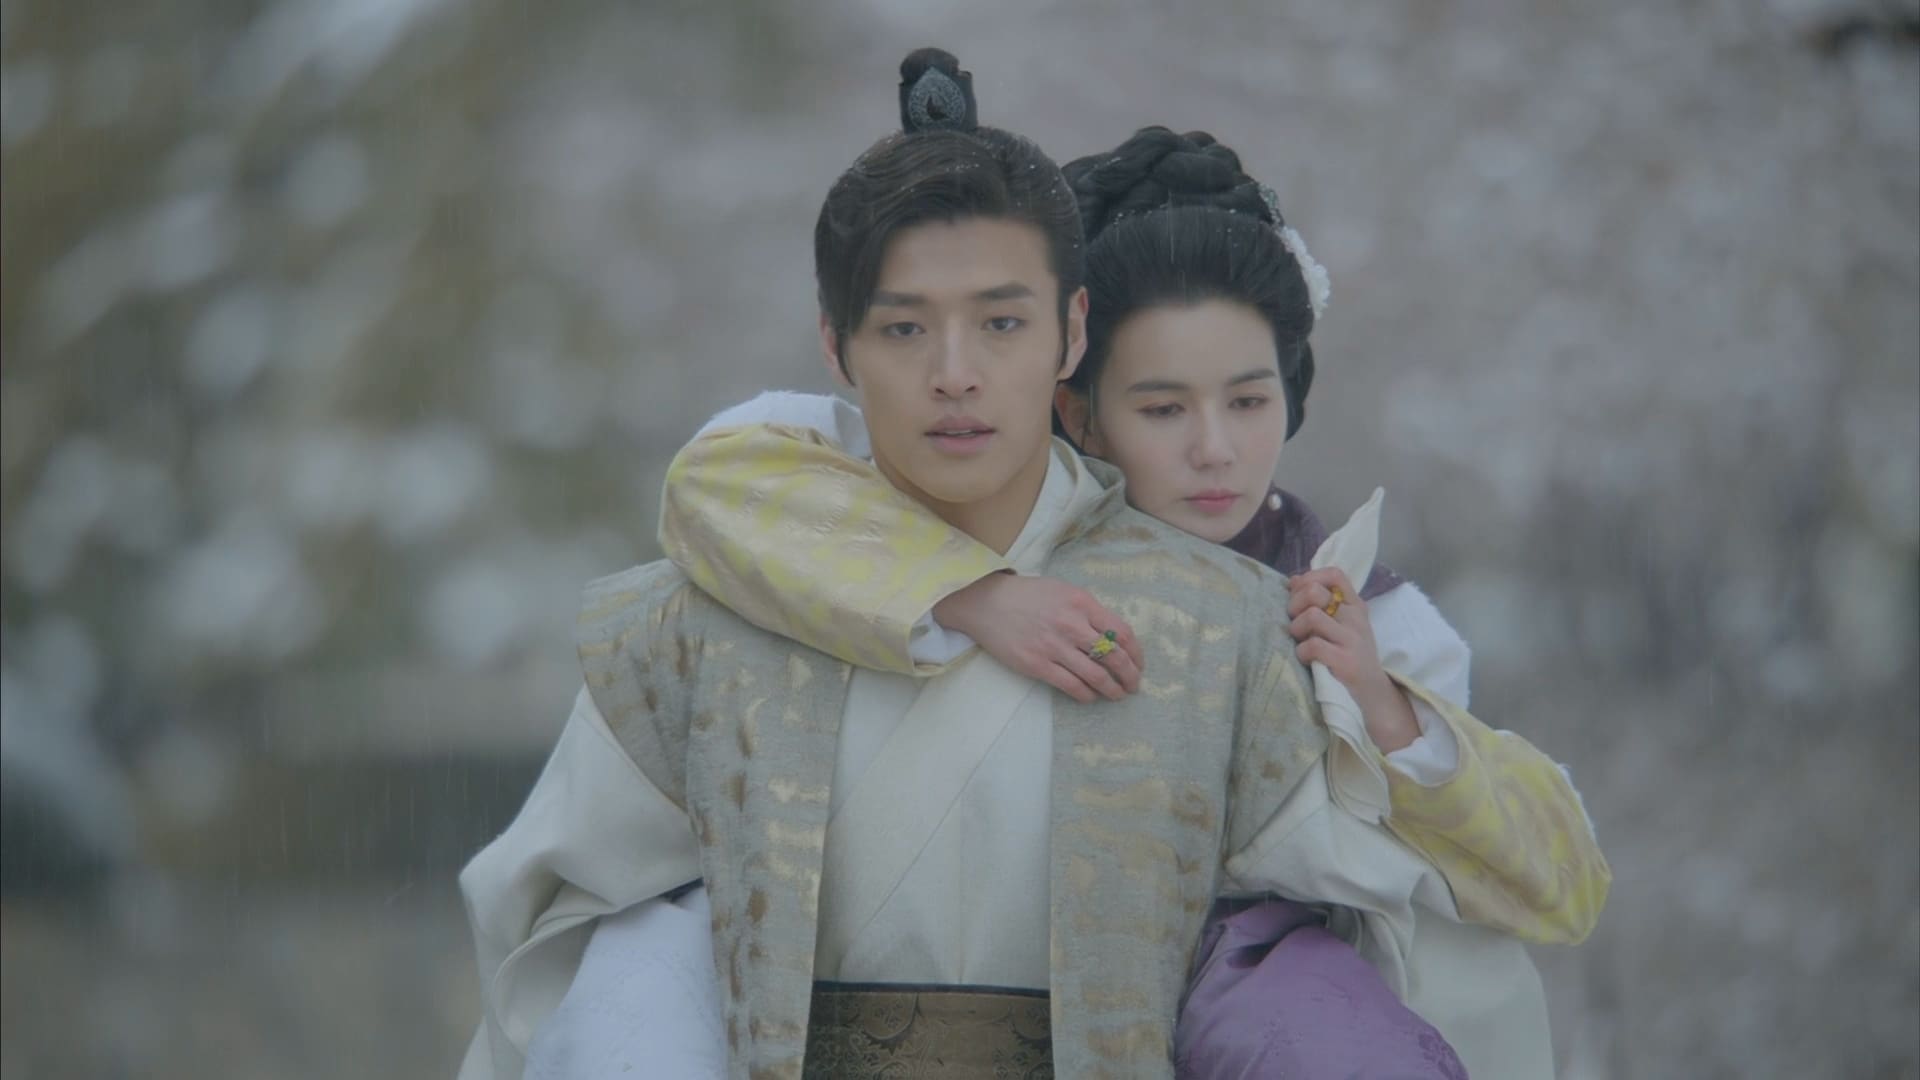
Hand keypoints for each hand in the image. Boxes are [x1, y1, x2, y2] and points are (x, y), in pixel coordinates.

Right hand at [933, 572, 1143, 704]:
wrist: (987, 603)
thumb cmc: (1029, 596)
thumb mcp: (1064, 591)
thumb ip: (1089, 611)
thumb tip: (1114, 637)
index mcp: (1082, 603)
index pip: (1122, 633)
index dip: (1137, 653)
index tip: (1139, 664)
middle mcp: (1072, 624)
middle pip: (1114, 657)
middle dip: (1130, 675)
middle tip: (1134, 685)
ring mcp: (1054, 646)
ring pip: (1096, 676)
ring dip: (1112, 690)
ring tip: (1117, 695)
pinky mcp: (1037, 665)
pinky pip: (1071, 686)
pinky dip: (1086, 695)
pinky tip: (1091, 697)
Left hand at [1286, 567, 1419, 751]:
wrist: (1374, 691)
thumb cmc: (1351, 654)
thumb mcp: (1341, 624)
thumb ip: (1321, 602)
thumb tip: (1293, 580)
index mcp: (1355, 605)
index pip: (1334, 574)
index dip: (1310, 578)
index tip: (1299, 593)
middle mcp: (1356, 617)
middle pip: (1315, 592)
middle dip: (1294, 604)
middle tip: (1294, 621)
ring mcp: (1353, 639)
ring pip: (1312, 616)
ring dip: (1296, 629)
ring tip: (1300, 640)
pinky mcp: (1346, 661)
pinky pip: (1313, 645)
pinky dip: (1302, 651)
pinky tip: (1305, 657)